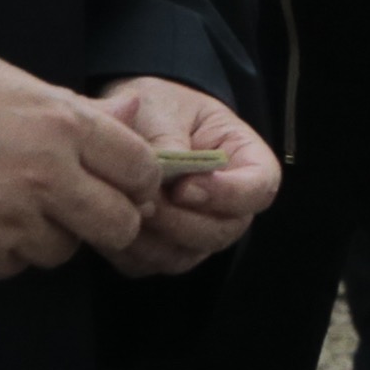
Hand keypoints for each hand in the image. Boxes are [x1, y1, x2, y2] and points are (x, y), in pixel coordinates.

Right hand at [0, 48, 156, 278]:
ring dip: (52, 234)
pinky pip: (16, 264)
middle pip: (118, 224)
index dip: (140, 180)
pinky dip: (7, 249)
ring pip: (65, 250)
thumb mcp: (19, 85)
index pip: (140, 169)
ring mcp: (13, 220)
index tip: (128, 183)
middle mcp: (47, 177)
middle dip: (110, 220)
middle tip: (87, 207)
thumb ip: (81, 111)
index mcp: (64, 126)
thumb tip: (132, 116)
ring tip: (14, 201)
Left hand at [96, 74, 280, 276]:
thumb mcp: (165, 106)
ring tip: (124, 207)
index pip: (260, 187)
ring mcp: (199, 232)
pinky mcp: (164, 249)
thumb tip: (164, 172)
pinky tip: (109, 220)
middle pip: (224, 231)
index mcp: (246, 160)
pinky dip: (130, 249)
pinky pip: (152, 263)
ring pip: (187, 254)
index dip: (228, 194)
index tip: (186, 187)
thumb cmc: (159, 107)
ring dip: (152, 238)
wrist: (130, 120)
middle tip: (146, 202)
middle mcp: (230, 205)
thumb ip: (169, 137)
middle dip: (181, 221)